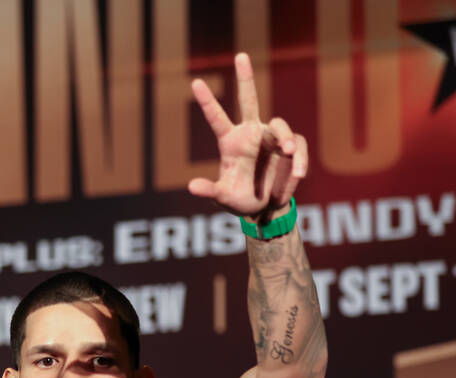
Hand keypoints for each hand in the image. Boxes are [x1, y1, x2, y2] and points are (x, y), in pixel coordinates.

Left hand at [189, 53, 307, 221]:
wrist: (264, 209)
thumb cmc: (239, 200)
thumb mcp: (223, 197)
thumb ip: (210, 190)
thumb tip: (191, 187)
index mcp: (230, 142)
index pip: (216, 118)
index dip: (207, 101)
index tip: (194, 82)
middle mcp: (251, 134)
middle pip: (249, 100)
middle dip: (245, 78)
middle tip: (239, 56)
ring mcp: (272, 139)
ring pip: (281, 126)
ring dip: (286, 138)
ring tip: (289, 152)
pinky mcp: (292, 149)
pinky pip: (298, 148)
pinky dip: (299, 161)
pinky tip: (297, 175)